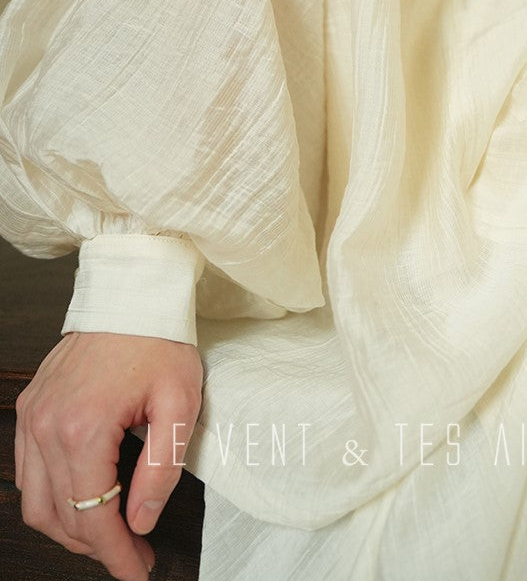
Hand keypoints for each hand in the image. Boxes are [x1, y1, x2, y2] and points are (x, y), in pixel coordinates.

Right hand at [15, 331, 202, 579]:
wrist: (132, 293)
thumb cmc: (160, 341)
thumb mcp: (180, 404)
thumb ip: (161, 468)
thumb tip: (141, 521)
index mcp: (83, 426)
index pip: (92, 516)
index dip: (116, 554)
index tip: (138, 570)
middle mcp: (46, 424)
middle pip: (59, 516)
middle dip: (96, 547)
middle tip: (132, 555)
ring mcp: (32, 415)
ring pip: (35, 501)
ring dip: (70, 527)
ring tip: (109, 533)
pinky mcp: (31, 406)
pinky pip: (27, 471)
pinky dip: (51, 496)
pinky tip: (83, 498)